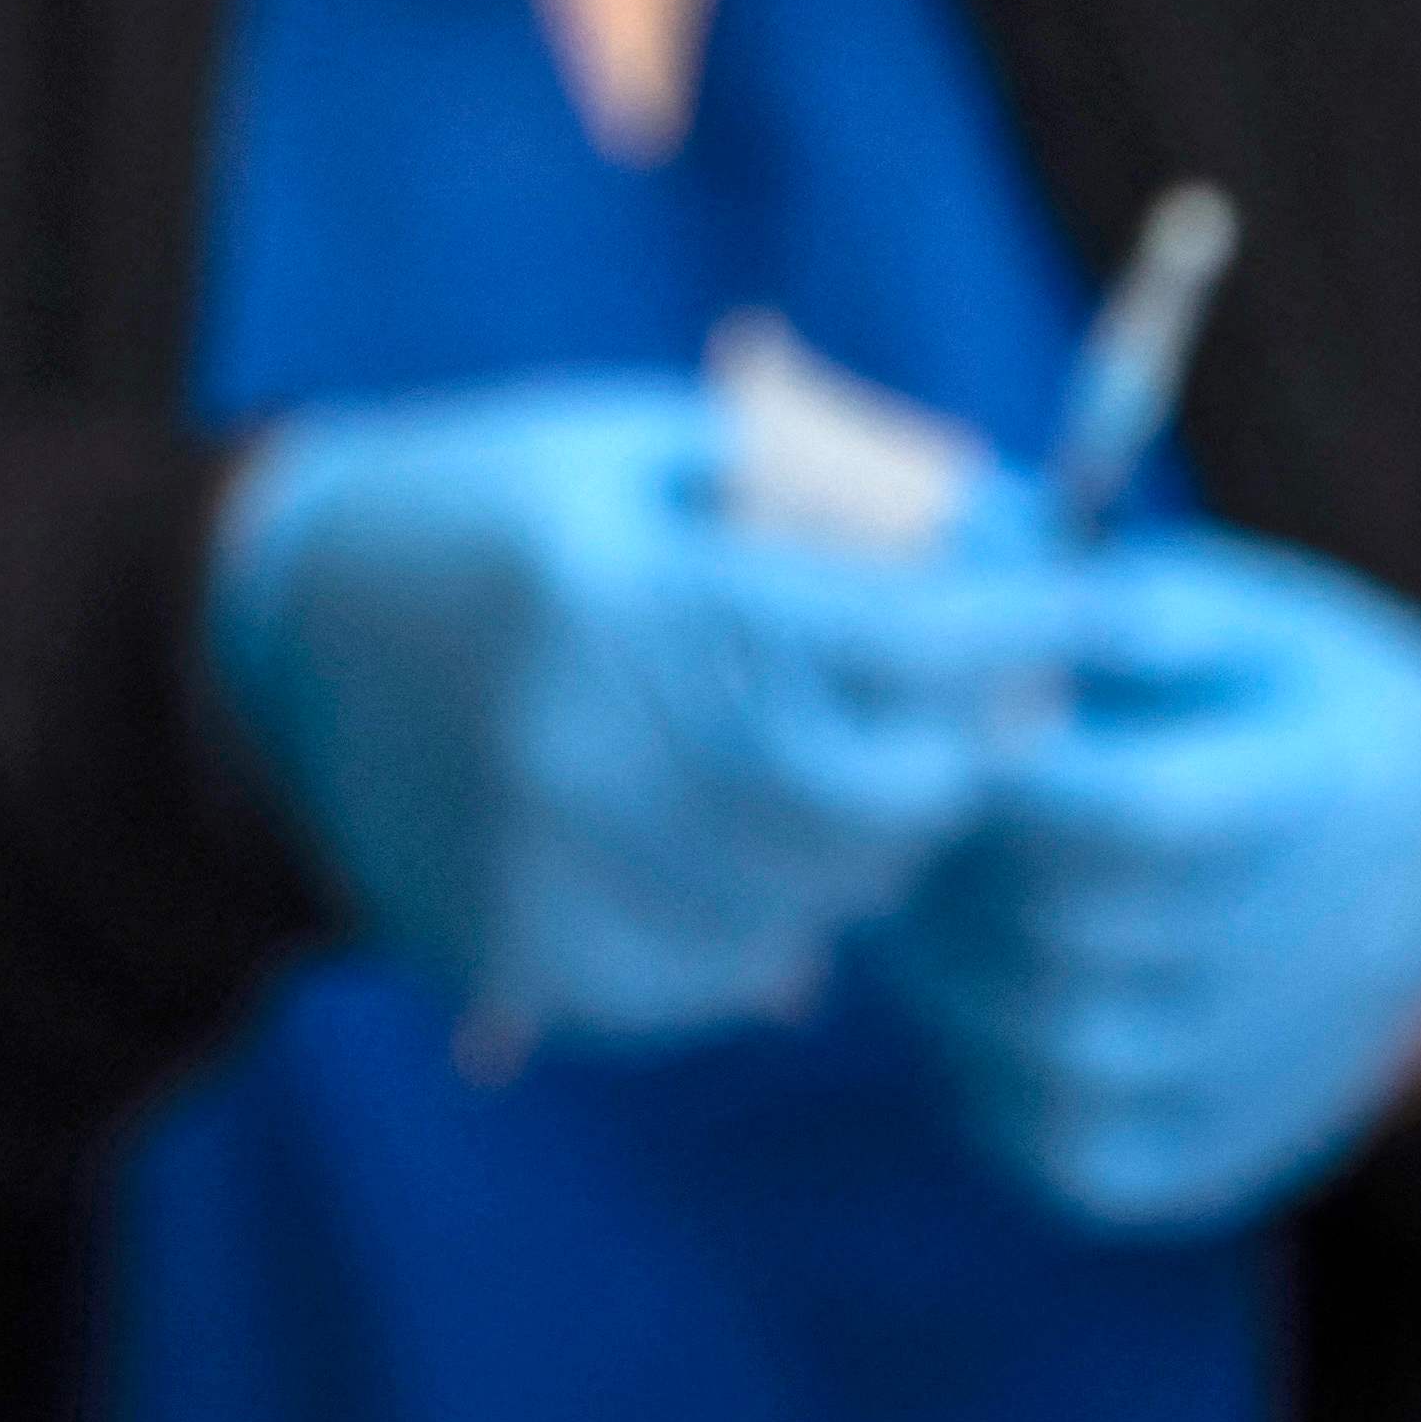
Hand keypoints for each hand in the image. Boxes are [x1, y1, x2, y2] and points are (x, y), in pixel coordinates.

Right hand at [208, 376, 1074, 1050]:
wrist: (279, 637)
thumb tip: (1014, 530)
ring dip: (863, 837)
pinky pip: (732, 972)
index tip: (1142, 609)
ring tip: (809, 752)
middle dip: (958, 754)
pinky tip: (713, 826)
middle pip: (883, 800)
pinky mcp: (535, 963)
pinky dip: (766, 910)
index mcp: (622, 598)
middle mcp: (586, 748)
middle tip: (980, 707)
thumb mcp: (641, 450)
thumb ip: (819, 491)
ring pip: (823, 904)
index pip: (895, 633)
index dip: (1038, 624)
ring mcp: (555, 874)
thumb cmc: (491, 510)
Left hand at [880, 528, 1420, 1230]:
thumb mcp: (1238, 618)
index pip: (1132, 810)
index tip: (934, 728)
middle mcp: (1302, 954)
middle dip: (952, 861)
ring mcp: (1262, 1074)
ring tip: (927, 889)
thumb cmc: (1295, 711)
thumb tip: (968, 535)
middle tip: (899, 806)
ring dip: (947, 969)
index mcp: (1319, 794)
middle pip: (1069, 929)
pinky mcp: (1216, 1160)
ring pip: (1047, 1045)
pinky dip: (989, 1081)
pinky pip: (1065, 1152)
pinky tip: (983, 991)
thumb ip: (1099, 594)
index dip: (1003, 774)